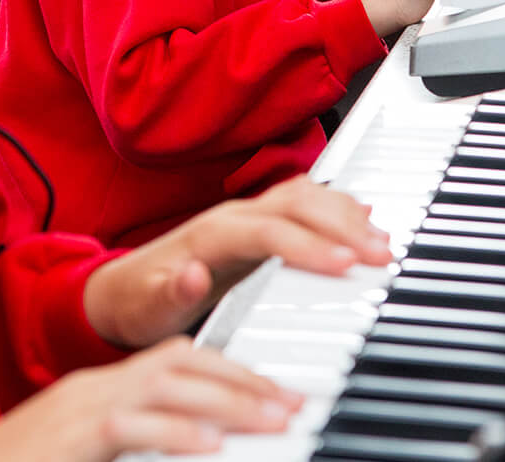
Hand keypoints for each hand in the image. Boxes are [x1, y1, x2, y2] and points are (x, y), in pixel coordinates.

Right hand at [0, 336, 301, 461]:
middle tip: (293, 402)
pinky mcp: (70, 438)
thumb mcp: (93, 454)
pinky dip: (175, 433)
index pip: (177, 358)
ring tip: (274, 418)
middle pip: (182, 361)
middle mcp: (94, 389)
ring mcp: (80, 409)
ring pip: (167, 385)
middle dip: (244, 379)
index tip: (278, 391)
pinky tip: (211, 444)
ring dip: (228, 400)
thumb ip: (139, 444)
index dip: (233, 369)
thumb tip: (200, 445)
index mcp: (101, 390)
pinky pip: (130, 428)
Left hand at [82, 176, 391, 348]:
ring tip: (382, 241)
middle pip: (295, 203)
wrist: (122, 291)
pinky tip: (364, 220)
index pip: (270, 231)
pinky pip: (304, 204)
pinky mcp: (258, 225)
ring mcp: (246, 216)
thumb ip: (172, 292)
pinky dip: (338, 208)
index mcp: (209, 235)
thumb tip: (195, 274)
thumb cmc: (138, 302)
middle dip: (342, 224)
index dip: (310, 245)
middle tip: (381, 253)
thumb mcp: (146, 308)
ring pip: (304, 196)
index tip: (346, 264)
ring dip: (346, 213)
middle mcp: (231, 217)